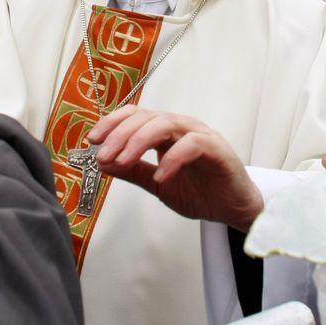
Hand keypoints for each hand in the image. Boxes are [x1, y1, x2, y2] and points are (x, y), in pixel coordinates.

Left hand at [87, 106, 263, 231]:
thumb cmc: (200, 192)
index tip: (92, 140)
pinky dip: (172, 158)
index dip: (112, 123)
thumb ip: (134, 171)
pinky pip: (191, 144)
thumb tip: (102, 163)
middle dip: (120, 134)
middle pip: (145, 117)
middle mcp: (181, 127)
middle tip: (104, 155)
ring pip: (165, 123)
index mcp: (166, 132)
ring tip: (124, 161)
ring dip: (139, 141)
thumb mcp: (158, 184)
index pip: (135, 115)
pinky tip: (161, 175)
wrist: (232, 209)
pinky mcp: (216, 148)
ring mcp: (199, 135)